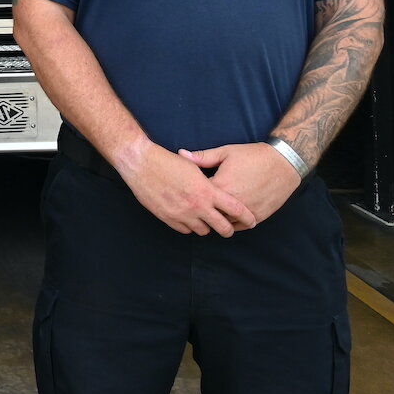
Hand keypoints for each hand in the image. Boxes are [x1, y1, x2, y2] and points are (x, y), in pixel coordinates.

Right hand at [115, 141, 253, 237]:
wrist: (141, 163)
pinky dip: (190, 226)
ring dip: (207, 226)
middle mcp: (197, 205)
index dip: (246, 217)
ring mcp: (182, 214)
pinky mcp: (168, 218)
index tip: (251, 220)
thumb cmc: (167, 161)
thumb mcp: (193, 166)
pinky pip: (186, 230)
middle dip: (228, 229)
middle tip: (229, 227)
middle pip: (222, 227)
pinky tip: (189, 217)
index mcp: (207, 191)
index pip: (235, 209)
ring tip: (205, 219)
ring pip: (203, 231)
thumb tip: (218, 192)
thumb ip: (208, 182)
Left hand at [180, 142, 299, 230]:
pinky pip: (239, 227)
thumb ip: (202, 157)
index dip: (192, 194)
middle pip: (209, 213)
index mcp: (221, 186)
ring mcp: (246, 212)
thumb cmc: (253, 156)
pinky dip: (231, 222)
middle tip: (197, 204)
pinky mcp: (257, 217)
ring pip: (223, 223)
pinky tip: (227, 215)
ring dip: (217, 218)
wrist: (284, 163)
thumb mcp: (225, 152)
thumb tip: (181, 154)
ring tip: (212, 211)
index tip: (188, 191)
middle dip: (203, 210)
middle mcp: (233, 203)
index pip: (198, 197)